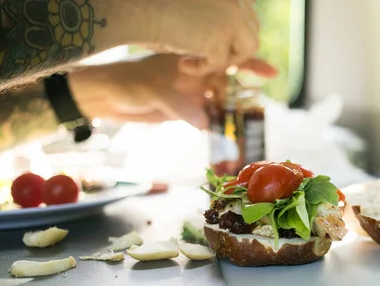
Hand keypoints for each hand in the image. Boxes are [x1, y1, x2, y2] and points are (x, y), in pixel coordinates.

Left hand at [68, 54, 275, 128]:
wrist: (107, 98)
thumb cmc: (130, 83)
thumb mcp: (157, 91)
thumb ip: (182, 107)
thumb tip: (206, 125)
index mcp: (193, 61)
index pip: (228, 59)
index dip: (251, 64)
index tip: (272, 72)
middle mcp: (196, 76)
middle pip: (229, 82)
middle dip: (246, 92)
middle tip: (261, 104)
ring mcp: (190, 93)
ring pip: (219, 102)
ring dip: (232, 112)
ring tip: (247, 124)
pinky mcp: (183, 111)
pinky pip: (206, 118)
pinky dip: (215, 126)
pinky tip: (225, 133)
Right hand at [151, 0, 260, 75]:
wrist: (137, 10)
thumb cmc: (159, 12)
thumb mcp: (198, 18)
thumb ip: (224, 29)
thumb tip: (269, 66)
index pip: (248, 17)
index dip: (238, 36)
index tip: (225, 49)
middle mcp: (236, 0)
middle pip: (251, 34)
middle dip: (234, 49)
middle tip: (207, 58)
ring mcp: (231, 16)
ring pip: (247, 48)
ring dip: (225, 59)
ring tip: (197, 59)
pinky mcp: (220, 35)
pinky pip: (221, 62)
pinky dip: (202, 68)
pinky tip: (182, 64)